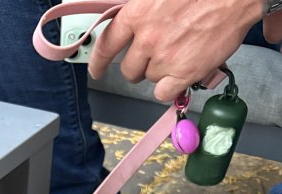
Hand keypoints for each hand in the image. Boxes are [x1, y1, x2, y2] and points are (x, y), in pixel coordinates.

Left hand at [88, 0, 263, 100]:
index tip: (97, 70)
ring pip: (150, 79)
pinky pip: (164, 93)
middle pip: (129, 69)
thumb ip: (144, 11)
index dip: (99, 62)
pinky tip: (181, 74)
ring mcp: (164, 58)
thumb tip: (135, 27)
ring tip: (180, 53)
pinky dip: (170, 88)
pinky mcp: (183, 73)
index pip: (107, 44)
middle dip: (139, 66)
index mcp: (138, 13)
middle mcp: (147, 38)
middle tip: (155, 56)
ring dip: (161, 72)